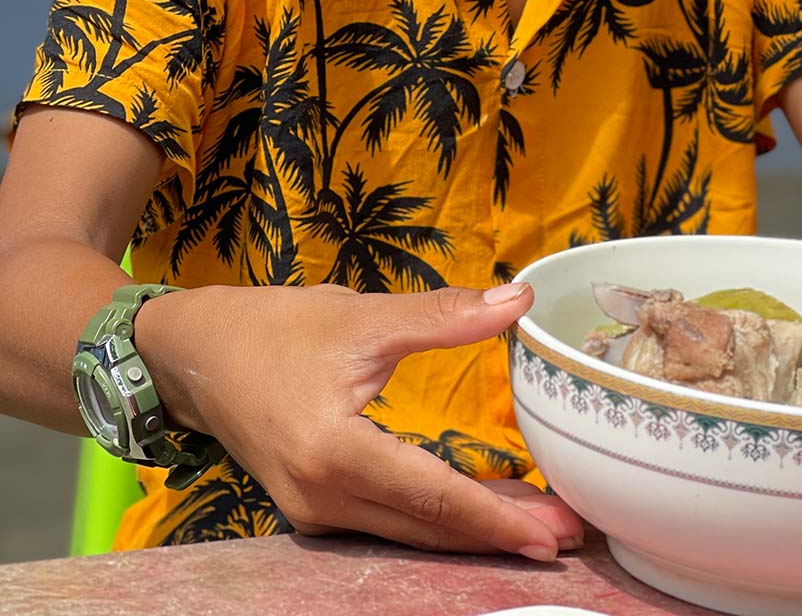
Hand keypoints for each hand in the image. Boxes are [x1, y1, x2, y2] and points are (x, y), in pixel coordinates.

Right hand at [135, 279, 582, 557]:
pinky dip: (438, 521)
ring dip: (473, 532)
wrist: (197, 354)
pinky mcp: (314, 508)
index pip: (432, 496)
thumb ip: (442, 316)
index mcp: (334, 453)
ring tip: (539, 527)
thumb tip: (518, 300)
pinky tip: (478, 510)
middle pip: (426, 528)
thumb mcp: (361, 315)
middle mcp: (323, 499)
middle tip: (570, 534)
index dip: (497, 516)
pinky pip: (388, 523)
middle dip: (500, 533)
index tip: (554, 528)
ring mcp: (315, 512)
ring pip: (409, 534)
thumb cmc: (277, 328)